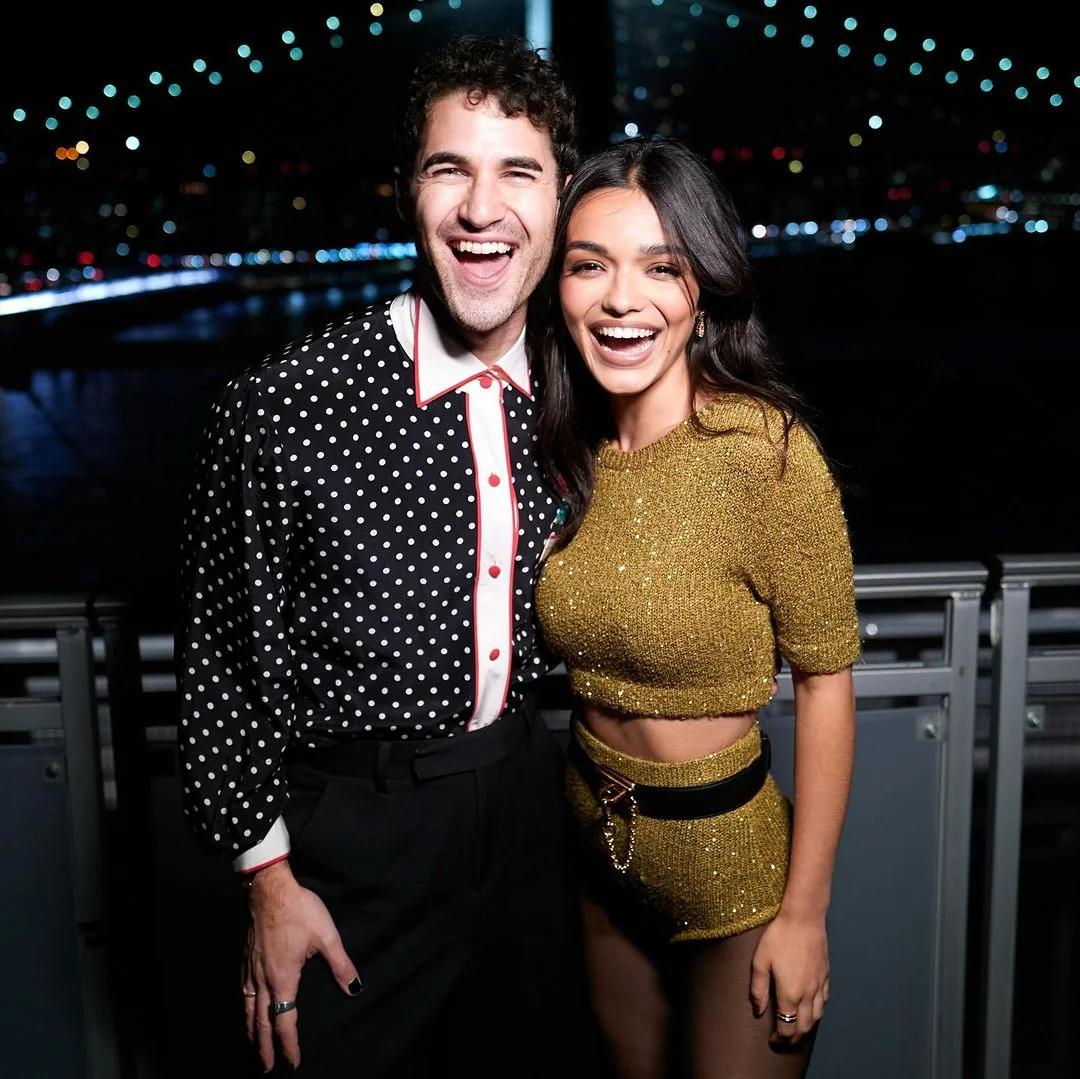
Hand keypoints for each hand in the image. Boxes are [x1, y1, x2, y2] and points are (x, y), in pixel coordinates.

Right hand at [241, 860, 361, 1071]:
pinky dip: (244, 1007)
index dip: (289, 1044)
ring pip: (248, 1008)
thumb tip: (353, 988)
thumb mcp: (327, 937)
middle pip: (261, 1021)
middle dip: (265, 1046)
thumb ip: (341, 965)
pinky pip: (242, 990)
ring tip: (253, 1044)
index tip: (292, 1062)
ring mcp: (251, 968)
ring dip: (251, 1030)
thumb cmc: (300, 911)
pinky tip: (246, 1006)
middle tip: (267, 1066)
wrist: (271, 889)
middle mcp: (263, 980)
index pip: (285, 1021)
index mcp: (283, 979)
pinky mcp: (246, 957)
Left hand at [748, 910, 829, 1046]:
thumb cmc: (779, 936)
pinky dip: (818, 1010)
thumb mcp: (760, 961)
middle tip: (785, 1041)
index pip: (787, 1026)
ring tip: (798, 1029)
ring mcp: (819, 984)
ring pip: (818, 1016)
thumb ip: (759, 988)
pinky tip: (812, 1007)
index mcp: (790, 993)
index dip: (780, 1038)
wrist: (804, 917)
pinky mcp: (826, 974)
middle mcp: (808, 994)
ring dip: (808, 1027)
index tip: (773, 1041)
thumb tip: (758, 1010)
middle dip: (795, 1038)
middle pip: (805, 1026)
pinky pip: (825, 1000)